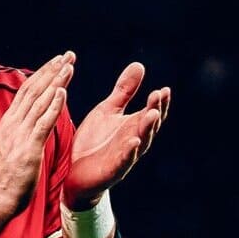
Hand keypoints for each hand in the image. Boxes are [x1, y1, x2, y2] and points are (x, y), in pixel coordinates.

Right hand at [0, 51, 75, 215]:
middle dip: (51, 70)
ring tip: (68, 66)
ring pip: (40, 102)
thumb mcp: (11, 146)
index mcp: (10, 122)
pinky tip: (63, 92)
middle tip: (67, 55)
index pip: (27, 91)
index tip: (56, 61)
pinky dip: (53, 106)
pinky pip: (43, 123)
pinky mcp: (29, 148)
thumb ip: (21, 131)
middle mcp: (13, 124)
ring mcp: (20, 135)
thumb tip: (30, 120)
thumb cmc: (6, 177)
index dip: (42, 74)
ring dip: (56, 81)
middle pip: (33, 90)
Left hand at [63, 61, 170, 209]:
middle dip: (155, 111)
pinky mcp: (112, 170)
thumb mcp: (108, 110)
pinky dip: (129, 152)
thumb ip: (124, 91)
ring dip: (147, 129)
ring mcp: (124, 157)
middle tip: (159, 96)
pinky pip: (123, 161)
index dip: (159, 102)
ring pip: (140, 142)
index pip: (151, 112)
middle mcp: (133, 140)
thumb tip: (140, 65)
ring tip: (151, 114)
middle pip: (149, 125)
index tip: (164, 89)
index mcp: (133, 126)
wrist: (74, 172)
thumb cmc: (94, 141)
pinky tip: (133, 142)